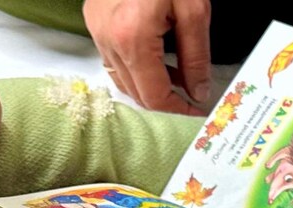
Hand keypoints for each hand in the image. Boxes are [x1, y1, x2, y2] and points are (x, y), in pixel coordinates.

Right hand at [84, 0, 211, 113]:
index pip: (154, 96)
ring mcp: (96, 28)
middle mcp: (108, 38)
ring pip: (122, 79)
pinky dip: (136, 69)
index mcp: (133, 38)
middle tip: (191, 99)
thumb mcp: (193, 11)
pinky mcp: (93, 19)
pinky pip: (113, 59)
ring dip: (150, 87)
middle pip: (135, 93)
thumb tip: (198, 91)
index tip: (197, 112)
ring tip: (178, 80)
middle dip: (165, 102)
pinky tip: (159, 63)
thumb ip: (196, 57)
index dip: (178, 111)